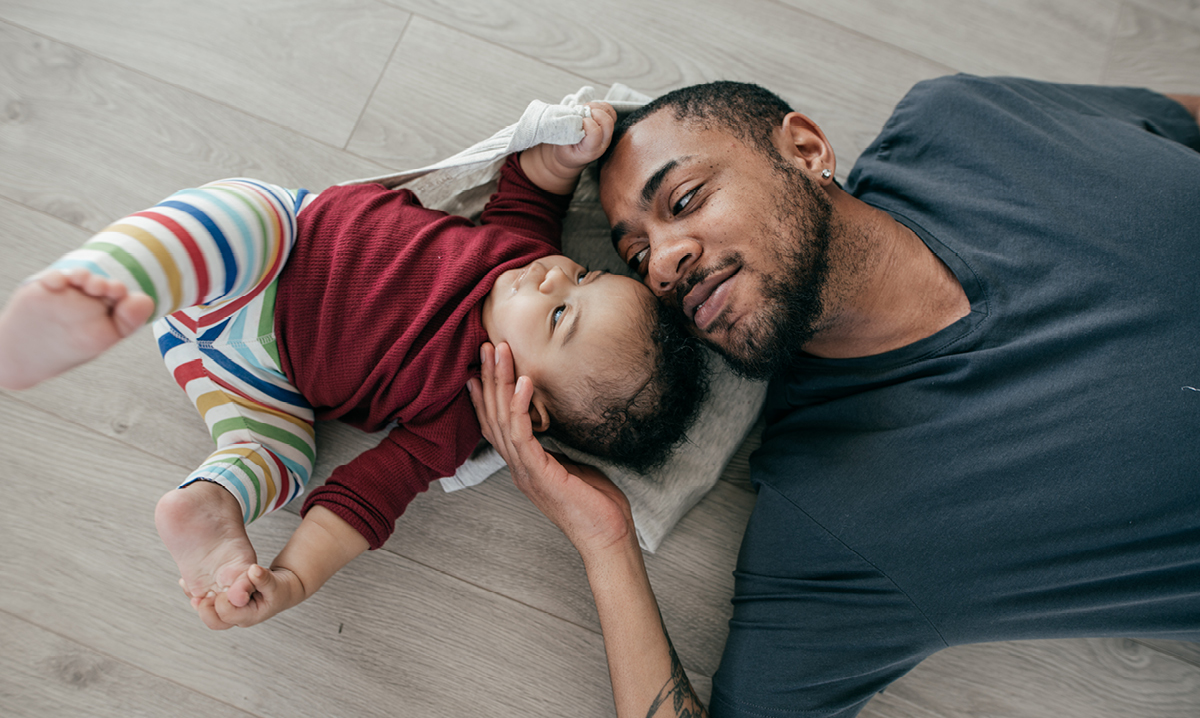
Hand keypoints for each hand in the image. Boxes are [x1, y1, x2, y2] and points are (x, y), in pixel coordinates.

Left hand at [193, 564, 303, 629]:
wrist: (281, 590)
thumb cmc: (279, 589)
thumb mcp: (275, 583)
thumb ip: (263, 578)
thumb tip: (252, 570)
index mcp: (248, 616)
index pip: (228, 614)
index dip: (223, 602)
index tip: (225, 588)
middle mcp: (236, 617)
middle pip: (214, 622)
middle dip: (205, 609)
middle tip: (202, 596)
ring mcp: (228, 611)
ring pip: (207, 614)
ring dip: (198, 603)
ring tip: (190, 588)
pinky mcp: (223, 603)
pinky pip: (206, 604)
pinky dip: (195, 594)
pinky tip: (186, 583)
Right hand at [468, 342, 635, 559]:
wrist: (606, 536)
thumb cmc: (596, 506)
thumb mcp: (572, 467)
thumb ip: (557, 449)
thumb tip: (557, 431)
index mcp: (524, 465)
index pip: (496, 425)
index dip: (485, 396)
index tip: (479, 368)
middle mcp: (518, 466)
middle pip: (494, 415)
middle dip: (489, 377)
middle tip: (486, 345)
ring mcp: (525, 470)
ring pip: (502, 418)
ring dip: (500, 381)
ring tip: (500, 351)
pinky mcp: (538, 473)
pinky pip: (522, 434)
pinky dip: (520, 406)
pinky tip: (522, 382)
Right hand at [520, 102, 617, 194]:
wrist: (572, 157)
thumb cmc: (566, 152)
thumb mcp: (561, 146)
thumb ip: (566, 132)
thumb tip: (572, 117)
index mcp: (591, 149)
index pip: (596, 132)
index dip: (586, 122)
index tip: (577, 121)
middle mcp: (603, 142)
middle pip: (607, 122)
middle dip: (594, 112)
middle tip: (582, 114)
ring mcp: (607, 133)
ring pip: (609, 114)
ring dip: (596, 107)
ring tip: (584, 111)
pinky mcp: (607, 126)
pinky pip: (610, 111)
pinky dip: (600, 106)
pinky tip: (590, 110)